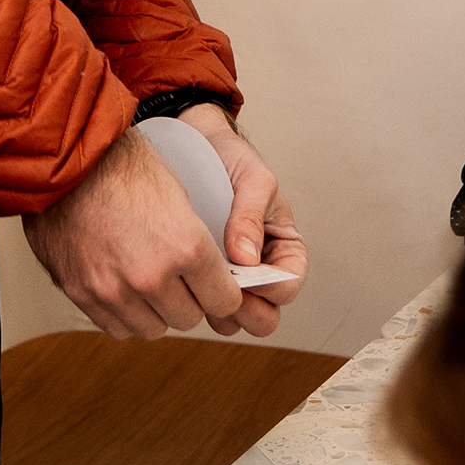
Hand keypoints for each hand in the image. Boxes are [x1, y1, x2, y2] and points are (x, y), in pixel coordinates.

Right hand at [23, 130, 243, 341]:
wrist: (65, 158)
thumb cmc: (121, 164)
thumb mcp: (177, 192)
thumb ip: (197, 242)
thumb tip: (211, 274)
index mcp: (185, 246)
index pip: (224, 301)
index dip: (224, 291)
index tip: (217, 285)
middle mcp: (152, 275)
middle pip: (190, 318)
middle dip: (191, 300)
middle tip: (181, 278)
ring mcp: (114, 290)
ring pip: (154, 329)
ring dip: (157, 310)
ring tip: (149, 281)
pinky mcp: (83, 295)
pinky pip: (118, 328)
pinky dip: (125, 314)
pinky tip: (124, 287)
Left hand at [175, 103, 308, 338]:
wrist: (194, 144)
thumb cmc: (230, 158)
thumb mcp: (252, 179)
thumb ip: (251, 216)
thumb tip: (246, 259)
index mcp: (283, 247)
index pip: (287, 286)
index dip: (270, 288)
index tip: (245, 274)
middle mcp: (259, 269)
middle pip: (263, 317)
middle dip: (245, 311)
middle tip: (220, 289)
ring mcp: (229, 278)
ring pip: (231, 320)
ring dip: (215, 311)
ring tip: (194, 284)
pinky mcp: (199, 279)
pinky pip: (200, 306)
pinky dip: (191, 302)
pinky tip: (177, 281)